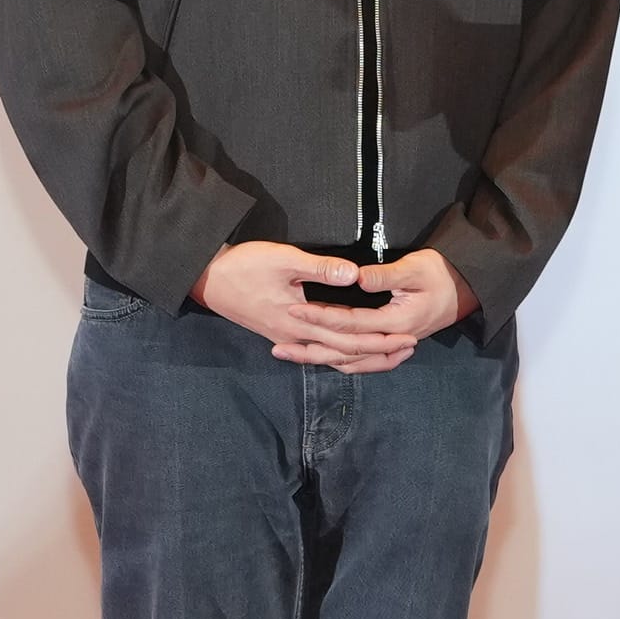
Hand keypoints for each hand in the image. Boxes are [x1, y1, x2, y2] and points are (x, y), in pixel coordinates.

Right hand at [195, 240, 448, 373]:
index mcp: (300, 323)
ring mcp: (288, 339)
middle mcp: (297, 339)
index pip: (349, 341)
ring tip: (389, 354)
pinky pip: (317, 352)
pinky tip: (348, 356)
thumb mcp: (283, 260)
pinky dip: (338, 355)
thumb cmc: (244, 266)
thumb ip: (320, 268)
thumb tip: (355, 275)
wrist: (208, 280)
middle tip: (410, 349)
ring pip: (331, 357)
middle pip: (345, 355)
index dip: (380, 341)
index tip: (408, 338)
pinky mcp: (282, 334)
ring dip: (361, 358)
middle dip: (379, 353)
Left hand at [267, 246, 466, 373]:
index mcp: (395, 322)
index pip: (350, 323)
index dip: (320, 318)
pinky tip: (320, 358)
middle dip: (310, 348)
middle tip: (278, 346)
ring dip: (320, 359)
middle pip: (345, 352)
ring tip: (289, 355)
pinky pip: (361, 360)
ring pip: (351, 361)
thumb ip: (386, 276)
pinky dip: (339, 361)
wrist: (466, 287)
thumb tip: (357, 278)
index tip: (293, 310)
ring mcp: (391, 345)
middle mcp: (391, 340)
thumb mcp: (415, 267)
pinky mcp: (390, 343)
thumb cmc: (441, 273)